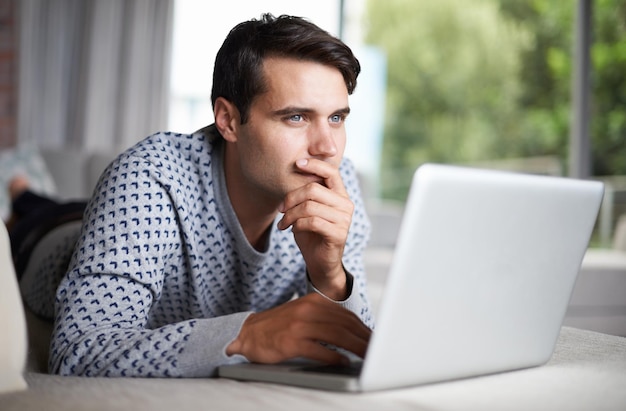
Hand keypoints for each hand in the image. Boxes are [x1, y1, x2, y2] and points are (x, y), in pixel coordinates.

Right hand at [226, 293, 370, 363]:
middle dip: (364, 339)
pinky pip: (318, 349)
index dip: (364, 329)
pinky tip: (343, 362)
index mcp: (314, 302)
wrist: (248, 332)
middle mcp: (308, 310)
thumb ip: (327, 320)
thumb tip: (355, 333)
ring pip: (336, 335)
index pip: (346, 316)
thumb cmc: (280, 327)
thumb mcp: (304, 314)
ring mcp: (299, 325)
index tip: (376, 340)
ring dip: (355, 347)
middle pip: (345, 324)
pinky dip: (334, 357)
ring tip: (367, 357)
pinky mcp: (291, 342)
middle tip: (378, 351)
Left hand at [277, 158, 353, 299]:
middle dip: (291, 198)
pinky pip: (311, 222)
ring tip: (283, 222)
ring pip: (309, 206)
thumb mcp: (307, 210)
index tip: (297, 163)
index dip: (314, 165)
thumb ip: (306, 195)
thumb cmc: (312, 234)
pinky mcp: (338, 234)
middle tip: (281, 210)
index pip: (331, 172)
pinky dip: (296, 224)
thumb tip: (294, 174)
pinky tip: (289, 230)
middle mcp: (346, 205)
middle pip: (313, 189)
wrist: (320, 262)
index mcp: (340, 195)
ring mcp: (344, 220)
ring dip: (290, 215)